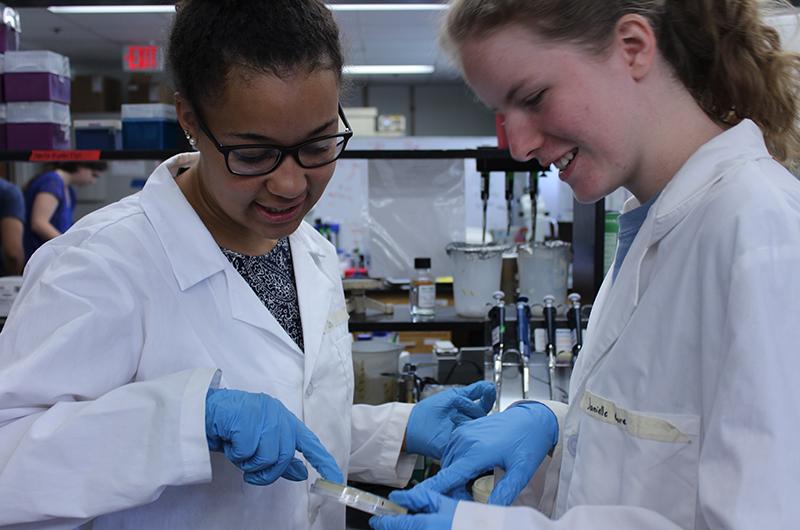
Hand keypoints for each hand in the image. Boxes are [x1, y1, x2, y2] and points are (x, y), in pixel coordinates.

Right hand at [205, 388, 343, 485]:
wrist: (205, 411)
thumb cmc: (233, 428)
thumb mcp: (260, 443)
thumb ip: (281, 456)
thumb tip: (302, 473)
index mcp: (285, 420)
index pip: (309, 442)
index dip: (323, 462)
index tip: (335, 479)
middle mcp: (278, 414)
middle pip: (284, 456)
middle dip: (266, 471)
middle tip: (250, 470)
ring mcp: (263, 414)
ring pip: (267, 456)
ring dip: (249, 463)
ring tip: (238, 451)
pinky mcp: (246, 418)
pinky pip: (247, 452)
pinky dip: (236, 454)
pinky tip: (230, 443)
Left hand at [369, 488, 457, 529]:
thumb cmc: (468, 519)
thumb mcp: (444, 503)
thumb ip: (419, 499)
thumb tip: (397, 497)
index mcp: (425, 525)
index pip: (395, 525)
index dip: (382, 522)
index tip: (376, 519)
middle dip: (394, 527)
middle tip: (391, 521)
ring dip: (404, 529)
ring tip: (411, 522)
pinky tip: (424, 526)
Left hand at [405, 381, 494, 458]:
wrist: (414, 423)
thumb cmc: (430, 410)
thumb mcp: (454, 395)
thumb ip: (473, 391)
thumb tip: (489, 385)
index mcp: (469, 411)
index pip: (486, 404)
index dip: (489, 397)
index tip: (489, 390)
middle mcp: (470, 422)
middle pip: (484, 416)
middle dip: (475, 408)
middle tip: (462, 402)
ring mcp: (465, 433)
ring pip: (478, 427)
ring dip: (467, 417)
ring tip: (453, 414)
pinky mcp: (460, 444)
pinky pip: (469, 439)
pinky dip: (464, 429)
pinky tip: (455, 422)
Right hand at [412, 402, 557, 504]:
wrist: (532, 418)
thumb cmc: (528, 440)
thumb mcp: (521, 471)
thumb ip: (505, 492)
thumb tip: (493, 509)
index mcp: (476, 451)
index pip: (449, 476)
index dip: (436, 490)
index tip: (422, 498)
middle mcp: (465, 440)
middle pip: (447, 472)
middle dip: (453, 488)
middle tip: (470, 497)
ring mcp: (462, 432)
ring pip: (448, 462)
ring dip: (454, 475)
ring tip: (472, 484)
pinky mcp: (464, 429)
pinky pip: (451, 451)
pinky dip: (456, 463)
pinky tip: (471, 468)